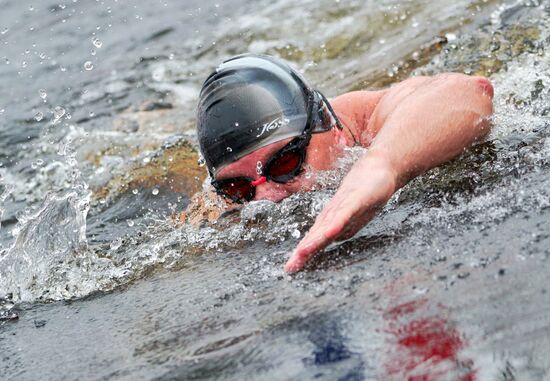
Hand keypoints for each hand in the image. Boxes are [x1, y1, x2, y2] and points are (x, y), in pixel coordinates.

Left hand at [284, 152, 395, 271]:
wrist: (381, 166)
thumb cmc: (366, 188)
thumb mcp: (355, 211)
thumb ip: (343, 224)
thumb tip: (331, 237)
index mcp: (334, 221)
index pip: (316, 240)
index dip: (304, 254)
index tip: (292, 269)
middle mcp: (335, 215)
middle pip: (316, 236)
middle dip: (303, 252)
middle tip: (290, 267)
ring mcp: (344, 207)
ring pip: (326, 227)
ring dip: (314, 240)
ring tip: (301, 253)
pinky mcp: (355, 200)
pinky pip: (344, 214)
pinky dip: (335, 224)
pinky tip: (328, 233)